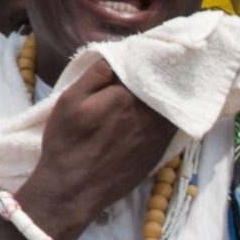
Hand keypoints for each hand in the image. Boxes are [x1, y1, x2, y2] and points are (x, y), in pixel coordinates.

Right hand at [15, 60, 178, 239]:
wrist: (73, 191)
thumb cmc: (67, 144)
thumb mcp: (70, 101)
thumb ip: (96, 74)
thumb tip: (119, 55)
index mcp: (126, 97)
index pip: (147, 67)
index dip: (148, 57)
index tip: (148, 49)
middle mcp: (148, 114)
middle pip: (164, 85)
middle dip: (163, 73)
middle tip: (160, 61)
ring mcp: (157, 136)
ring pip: (172, 105)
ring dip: (169, 93)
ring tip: (164, 82)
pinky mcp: (158, 153)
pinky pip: (172, 126)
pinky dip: (170, 113)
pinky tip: (163, 109)